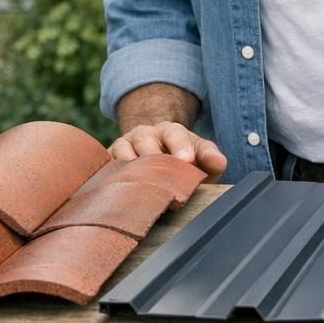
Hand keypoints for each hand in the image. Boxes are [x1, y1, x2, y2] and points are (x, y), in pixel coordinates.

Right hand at [110, 121, 227, 182]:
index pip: (175, 134)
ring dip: (131, 169)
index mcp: (169, 131)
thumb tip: (218, 161)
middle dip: (153, 156)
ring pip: (123, 152)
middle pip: (145, 140)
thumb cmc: (181, 160)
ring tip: (140, 188)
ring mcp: (123, 146)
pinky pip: (105, 166)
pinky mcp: (108, 161)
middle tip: (161, 176)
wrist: (155, 155)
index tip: (186, 161)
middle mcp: (144, 134)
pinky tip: (117, 191)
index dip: (180, 146)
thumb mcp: (199, 156)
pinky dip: (110, 176)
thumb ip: (210, 157)